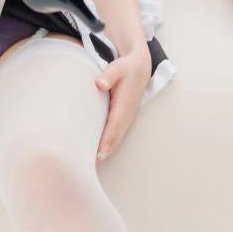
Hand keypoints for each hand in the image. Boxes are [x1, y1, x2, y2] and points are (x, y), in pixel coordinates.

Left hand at [94, 46, 151, 161]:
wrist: (140, 67)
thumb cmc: (125, 68)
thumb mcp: (117, 68)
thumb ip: (108, 76)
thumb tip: (99, 84)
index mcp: (123, 104)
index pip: (114, 126)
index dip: (106, 141)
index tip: (98, 153)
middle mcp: (126, 114)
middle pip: (115, 137)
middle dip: (105, 151)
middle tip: (92, 165)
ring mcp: (127, 117)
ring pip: (117, 137)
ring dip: (108, 150)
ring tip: (94, 163)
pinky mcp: (125, 117)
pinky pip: (118, 134)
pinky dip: (111, 144)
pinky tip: (102, 152)